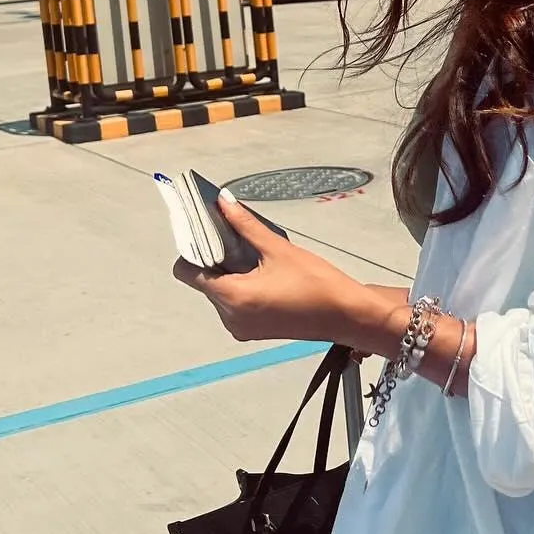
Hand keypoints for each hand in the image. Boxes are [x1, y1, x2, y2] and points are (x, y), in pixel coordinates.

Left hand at [172, 191, 378, 346]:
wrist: (347, 315)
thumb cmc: (317, 284)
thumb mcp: (279, 249)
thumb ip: (245, 225)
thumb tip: (223, 202)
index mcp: (232, 297)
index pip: (187, 272)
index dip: (192, 250)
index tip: (207, 233)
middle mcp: (230, 317)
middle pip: (203, 282)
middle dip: (214, 259)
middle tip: (233, 238)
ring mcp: (241, 327)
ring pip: (218, 293)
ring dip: (227, 273)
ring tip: (252, 257)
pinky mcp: (252, 331)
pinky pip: (232, 305)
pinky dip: (238, 288)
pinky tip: (260, 273)